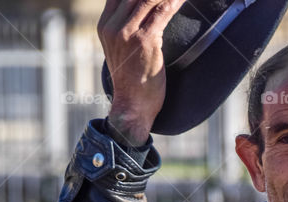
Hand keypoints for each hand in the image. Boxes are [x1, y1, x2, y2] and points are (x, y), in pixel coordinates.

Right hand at [97, 0, 185, 144]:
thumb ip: (125, 28)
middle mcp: (113, 27)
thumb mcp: (120, 49)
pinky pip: (163, 12)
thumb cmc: (132, 79)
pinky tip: (182, 0)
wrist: (133, 104)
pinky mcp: (145, 40)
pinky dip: (175, 3)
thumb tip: (142, 9)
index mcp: (104, 26)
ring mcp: (127, 33)